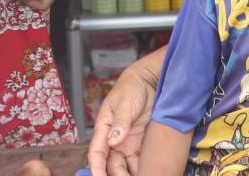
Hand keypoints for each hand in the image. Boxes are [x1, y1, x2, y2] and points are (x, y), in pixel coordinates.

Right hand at [87, 53, 159, 175]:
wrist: (150, 82)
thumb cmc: (132, 88)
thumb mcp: (125, 103)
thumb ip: (120, 122)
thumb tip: (113, 140)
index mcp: (104, 129)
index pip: (97, 154)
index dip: (97, 169)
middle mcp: (115, 140)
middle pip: (112, 166)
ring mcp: (129, 144)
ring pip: (126, 167)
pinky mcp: (142, 145)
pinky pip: (140, 162)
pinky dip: (143, 170)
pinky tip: (151, 173)